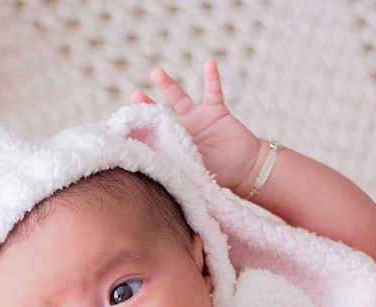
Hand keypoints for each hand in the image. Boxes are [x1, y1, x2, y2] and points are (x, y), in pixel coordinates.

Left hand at [132, 60, 262, 195]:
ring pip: (180, 98)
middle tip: (134, 95)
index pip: (155, 136)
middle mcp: (184, 129)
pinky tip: (209, 63)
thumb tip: (161, 169)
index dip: (143, 130)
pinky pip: (213, 91)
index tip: (128, 124)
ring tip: (156, 72)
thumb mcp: (197, 171)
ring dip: (168, 85)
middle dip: (147, 105)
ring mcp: (199, 117)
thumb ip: (181, 165)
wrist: (247, 168)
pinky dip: (212, 77)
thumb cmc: (222, 174)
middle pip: (161, 114)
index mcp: (176, 146)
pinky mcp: (216, 110)